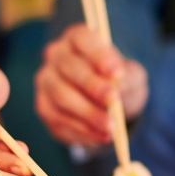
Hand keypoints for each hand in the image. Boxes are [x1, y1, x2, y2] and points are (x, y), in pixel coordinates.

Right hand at [34, 23, 147, 146]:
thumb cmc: (118, 82)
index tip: (117, 73)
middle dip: (92, 85)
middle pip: (69, 67)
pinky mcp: (44, 106)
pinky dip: (81, 131)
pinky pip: (58, 119)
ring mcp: (46, 81)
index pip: (82, 39)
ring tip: (110, 127)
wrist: (108, 103)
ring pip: (61, 96)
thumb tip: (117, 84)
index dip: (99, 55)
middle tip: (113, 100)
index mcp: (77, 38)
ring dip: (87, 114)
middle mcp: (56, 55)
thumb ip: (127, 77)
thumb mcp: (130, 76)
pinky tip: (100, 136)